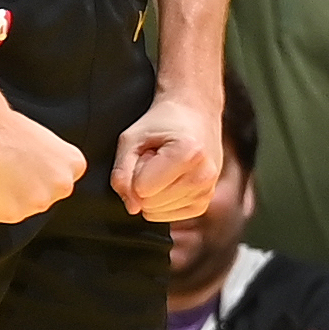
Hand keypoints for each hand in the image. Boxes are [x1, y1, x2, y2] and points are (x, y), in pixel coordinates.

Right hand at [0, 101, 86, 225]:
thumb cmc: (0, 124)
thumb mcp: (40, 141)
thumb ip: (45, 164)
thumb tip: (31, 176)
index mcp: (74, 164)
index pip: (50, 182)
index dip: (28, 170)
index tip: (18, 158)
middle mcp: (63, 186)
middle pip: (33, 197)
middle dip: (16, 185)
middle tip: (2, 161)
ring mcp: (39, 202)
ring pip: (11, 207)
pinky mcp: (13, 213)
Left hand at [112, 92, 221, 223]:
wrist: (195, 113)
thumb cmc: (162, 122)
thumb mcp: (131, 139)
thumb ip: (122, 173)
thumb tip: (132, 207)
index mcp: (187, 153)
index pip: (141, 188)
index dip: (137, 169)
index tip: (151, 151)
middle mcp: (203, 175)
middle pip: (148, 203)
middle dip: (144, 182)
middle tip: (157, 158)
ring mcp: (206, 191)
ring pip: (156, 212)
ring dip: (154, 191)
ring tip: (166, 166)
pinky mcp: (204, 202)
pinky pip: (167, 216)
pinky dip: (162, 200)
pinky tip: (173, 178)